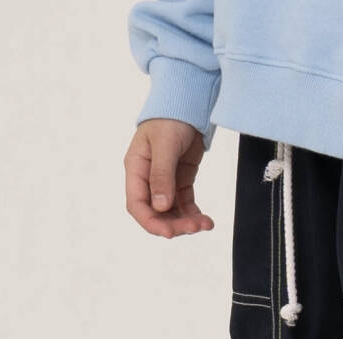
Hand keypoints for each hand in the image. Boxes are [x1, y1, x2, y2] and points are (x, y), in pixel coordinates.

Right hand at [124, 119, 213, 238]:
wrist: (188, 102)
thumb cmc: (171, 117)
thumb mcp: (165, 145)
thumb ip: (162, 176)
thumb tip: (161, 207)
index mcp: (136, 169)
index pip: (137, 205)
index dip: (151, 222)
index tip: (169, 233)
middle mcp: (148, 178)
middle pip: (156, 213)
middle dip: (174, 225)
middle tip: (194, 227)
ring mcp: (164, 181)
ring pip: (172, 212)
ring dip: (187, 222)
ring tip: (205, 224)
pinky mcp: (181, 181)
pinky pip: (185, 204)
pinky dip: (195, 214)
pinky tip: (206, 220)